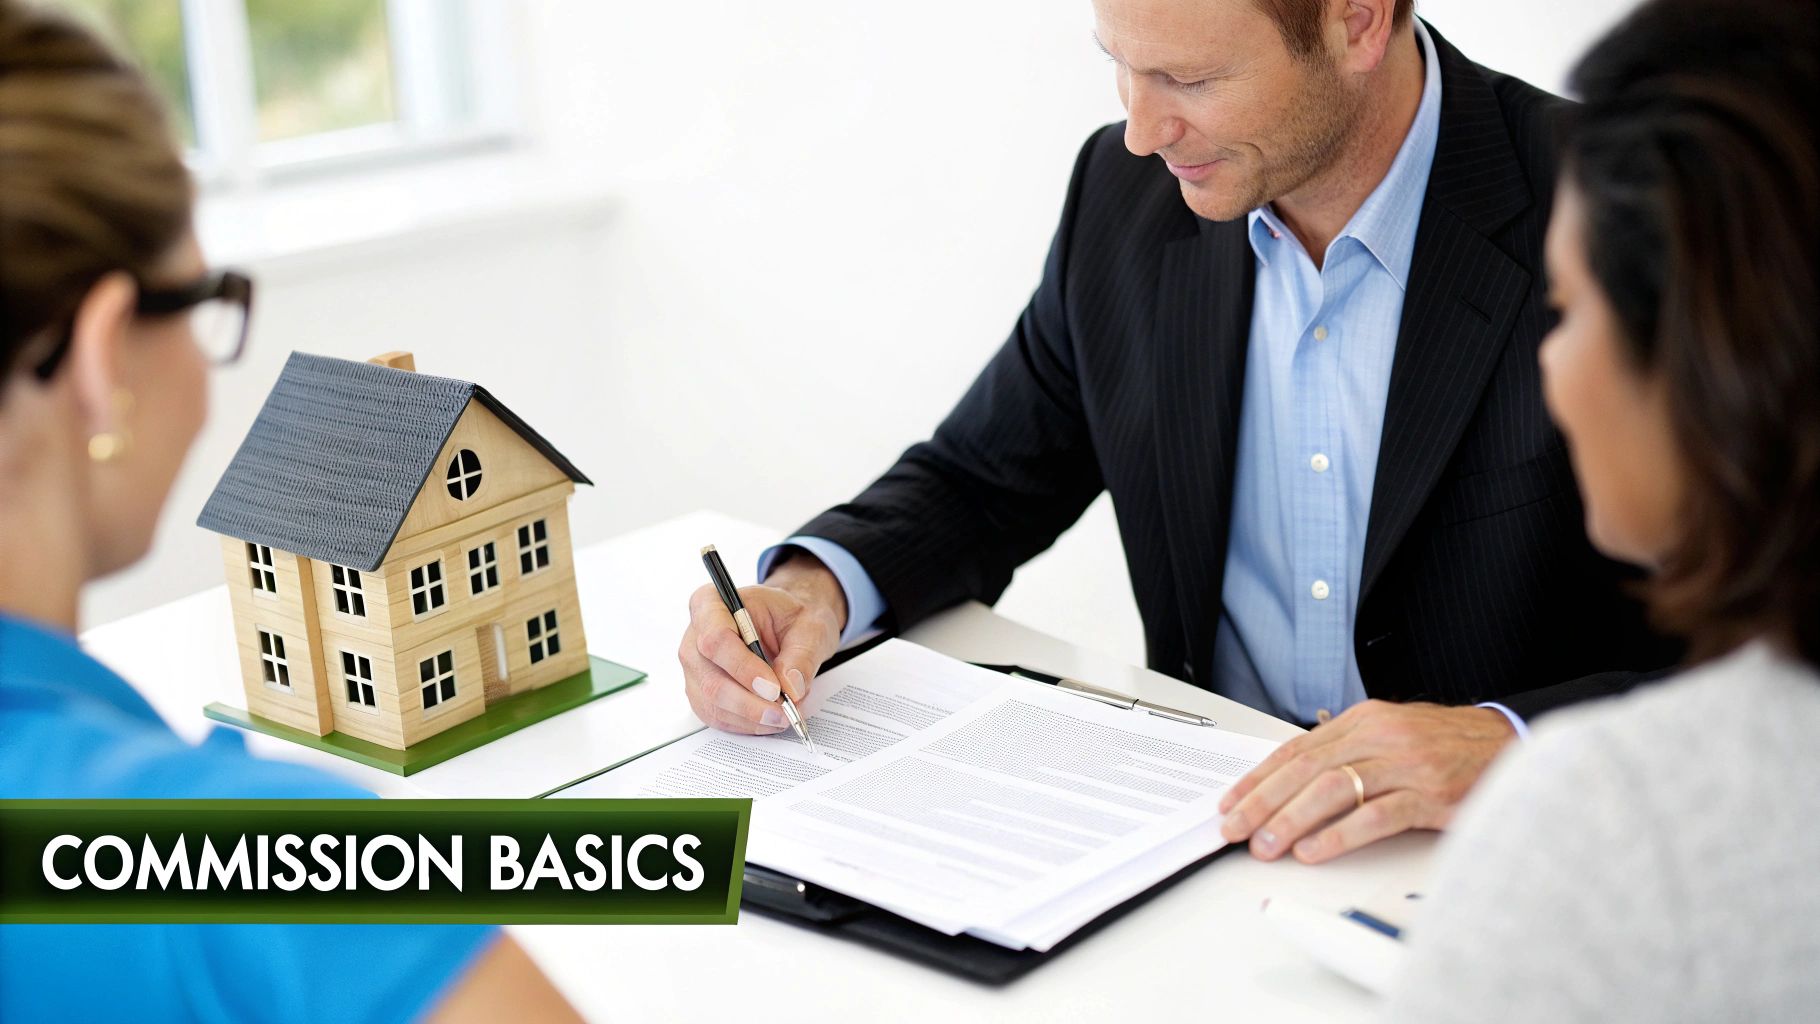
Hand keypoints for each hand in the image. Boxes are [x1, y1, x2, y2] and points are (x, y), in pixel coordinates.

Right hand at [677, 554, 845, 733]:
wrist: (786, 626)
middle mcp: (694, 636)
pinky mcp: (701, 692)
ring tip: (784, 716)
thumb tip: (791, 687)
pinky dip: (745, 724)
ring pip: (712, 703)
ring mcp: (694, 668)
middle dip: (749, 703)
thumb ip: (801, 654)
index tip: (773, 688)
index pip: (716, 638)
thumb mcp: (808, 625)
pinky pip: (716, 716)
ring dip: (750, 717)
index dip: (743, 667)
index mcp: (711, 603)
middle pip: (710, 678)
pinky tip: (769, 720)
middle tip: (783, 712)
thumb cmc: (790, 617)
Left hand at [1217, 700, 1517, 863]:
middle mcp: (1380, 736)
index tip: (1231, 802)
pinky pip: (1376, 815)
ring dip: (1292, 820)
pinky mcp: (1431, 794)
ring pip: (1333, 789)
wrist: (1512, 744)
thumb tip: (1290, 780)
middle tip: (1235, 829)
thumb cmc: (1447, 746)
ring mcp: (1406, 764)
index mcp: (1364, 720)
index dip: (1258, 777)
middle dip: (1263, 802)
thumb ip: (1346, 751)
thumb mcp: (1391, 734)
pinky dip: (1340, 835)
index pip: (1296, 749)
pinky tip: (1315, 851)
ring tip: (1266, 845)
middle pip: (1306, 769)